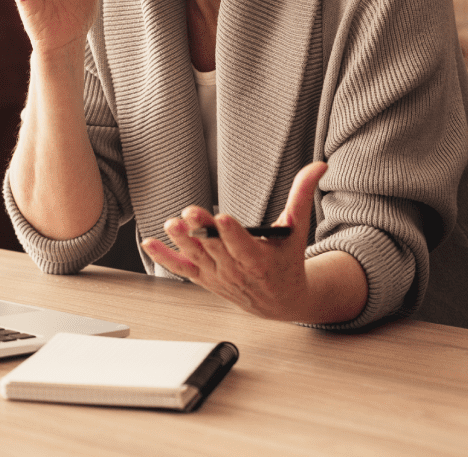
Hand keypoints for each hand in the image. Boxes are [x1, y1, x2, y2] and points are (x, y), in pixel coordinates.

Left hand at [141, 162, 328, 321]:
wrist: (280, 301)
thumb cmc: (287, 262)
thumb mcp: (298, 230)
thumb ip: (302, 195)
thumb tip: (318, 165)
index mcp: (260, 260)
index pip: (243, 246)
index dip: (232, 233)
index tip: (222, 218)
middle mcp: (236, 270)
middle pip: (216, 249)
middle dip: (202, 232)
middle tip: (189, 213)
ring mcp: (217, 275)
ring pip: (196, 258)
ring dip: (181, 242)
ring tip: (170, 224)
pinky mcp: (203, 277)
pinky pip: (181, 268)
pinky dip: (164, 258)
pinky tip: (149, 243)